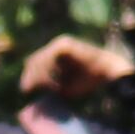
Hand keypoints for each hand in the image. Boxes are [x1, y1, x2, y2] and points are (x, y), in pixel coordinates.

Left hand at [18, 34, 134, 102]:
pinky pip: (48, 59)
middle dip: (30, 76)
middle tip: (28, 90)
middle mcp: (57, 45)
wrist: (109, 73)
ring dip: (42, 77)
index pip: (34, 62)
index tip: (26, 90)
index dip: (28, 76)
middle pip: (34, 60)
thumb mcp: (63, 87)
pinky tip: (57, 82)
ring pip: (40, 60)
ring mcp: (60, 43)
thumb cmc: (89, 81)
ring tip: (54, 88)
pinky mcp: (64, 45)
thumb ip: (46, 86)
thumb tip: (27, 89)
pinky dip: (49, 71)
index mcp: (56, 54)